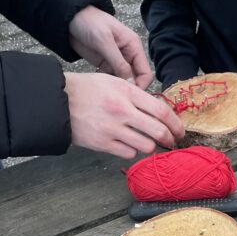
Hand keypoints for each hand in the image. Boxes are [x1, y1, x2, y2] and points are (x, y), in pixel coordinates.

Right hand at [65, 73, 184, 158]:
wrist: (56, 101)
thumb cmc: (86, 89)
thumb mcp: (111, 81)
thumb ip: (135, 95)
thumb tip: (157, 111)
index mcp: (126, 92)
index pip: (161, 110)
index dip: (176, 124)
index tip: (180, 130)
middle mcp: (122, 110)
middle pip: (159, 131)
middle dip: (169, 140)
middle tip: (171, 142)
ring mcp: (112, 128)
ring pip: (146, 146)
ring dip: (150, 146)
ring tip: (146, 142)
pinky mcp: (103, 143)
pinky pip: (129, 153)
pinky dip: (131, 151)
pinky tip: (127, 144)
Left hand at [68, 6, 152, 88]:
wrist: (70, 18)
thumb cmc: (89, 22)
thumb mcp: (104, 41)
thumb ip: (118, 62)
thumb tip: (131, 83)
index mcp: (134, 47)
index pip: (146, 72)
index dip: (140, 85)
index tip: (129, 94)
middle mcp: (129, 56)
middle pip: (136, 79)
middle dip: (129, 88)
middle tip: (116, 95)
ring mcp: (117, 61)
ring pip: (124, 81)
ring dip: (117, 87)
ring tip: (107, 91)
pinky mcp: (106, 65)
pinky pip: (112, 79)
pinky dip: (108, 84)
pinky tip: (100, 85)